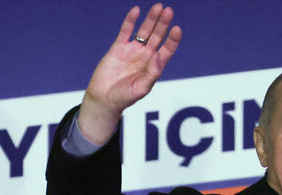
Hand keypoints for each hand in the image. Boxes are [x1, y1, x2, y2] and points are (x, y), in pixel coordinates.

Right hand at [78, 3, 181, 143]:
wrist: (104, 98)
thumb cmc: (124, 97)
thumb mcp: (142, 88)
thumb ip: (152, 73)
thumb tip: (158, 55)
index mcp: (154, 67)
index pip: (167, 49)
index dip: (173, 39)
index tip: (177, 29)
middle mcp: (145, 56)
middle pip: (158, 36)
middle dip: (163, 24)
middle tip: (169, 11)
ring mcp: (132, 50)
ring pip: (144, 31)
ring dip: (151, 19)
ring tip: (158, 7)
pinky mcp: (118, 48)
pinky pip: (126, 31)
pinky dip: (130, 21)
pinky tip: (136, 10)